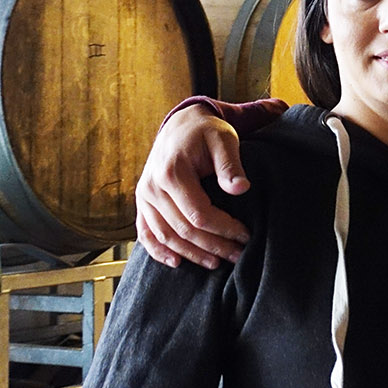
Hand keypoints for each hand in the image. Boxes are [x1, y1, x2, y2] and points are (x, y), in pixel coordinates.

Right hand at [135, 104, 252, 268]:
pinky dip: (158, 251)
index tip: (245, 236)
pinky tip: (176, 262)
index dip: (223, 229)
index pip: (198, 214)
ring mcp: (144, 197)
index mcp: (172, 173)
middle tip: (237, 256)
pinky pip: (146, 233)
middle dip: (212, 246)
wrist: (180, 124)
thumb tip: (242, 188)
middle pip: (183, 229)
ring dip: (190, 254)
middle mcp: (152, 188)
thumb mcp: (223, 139)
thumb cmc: (206, 133)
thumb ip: (230, 164)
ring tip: (216, 263)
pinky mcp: (142, 203)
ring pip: (165, 236)